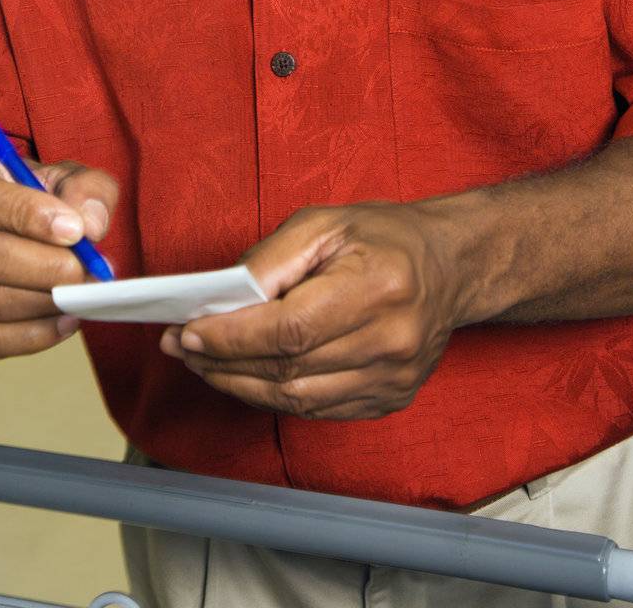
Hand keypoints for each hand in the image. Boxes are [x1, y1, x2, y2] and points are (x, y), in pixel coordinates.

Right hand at [0, 154, 119, 360]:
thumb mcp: (59, 174)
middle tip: (88, 272)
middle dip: (44, 268)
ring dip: (43, 304)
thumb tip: (92, 226)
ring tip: (82, 295)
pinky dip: (32, 335)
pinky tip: (65, 319)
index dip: (27, 215)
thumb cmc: (25, 195)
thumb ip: (84, 188)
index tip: (75, 228)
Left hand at [159, 203, 461, 419]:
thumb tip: (221, 297)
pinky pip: (318, 410)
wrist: (451, 267)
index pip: (288, 330)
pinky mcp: (391, 398)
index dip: (231, 337)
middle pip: (287, 369)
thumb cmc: (384, 236)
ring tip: (204, 363)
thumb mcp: (324, 223)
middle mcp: (389, 341)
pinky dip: (275, 396)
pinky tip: (246, 377)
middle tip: (181, 347)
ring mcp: (393, 378)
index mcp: (376, 287)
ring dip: (240, 384)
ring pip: (297, 398)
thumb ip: (271, 260)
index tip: (188, 332)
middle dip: (223, 362)